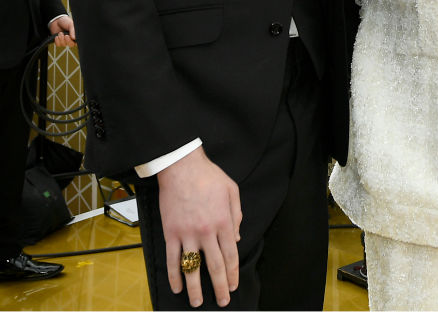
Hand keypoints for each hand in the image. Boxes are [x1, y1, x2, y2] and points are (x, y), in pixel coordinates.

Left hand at [48, 15, 74, 45]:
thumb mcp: (71, 24)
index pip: (77, 41)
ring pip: (64, 45)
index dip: (74, 41)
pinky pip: (58, 45)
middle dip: (67, 40)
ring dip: (61, 39)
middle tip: (65, 35)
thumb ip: (73, 31)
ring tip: (60, 33)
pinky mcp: (59, 41)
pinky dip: (57, 41)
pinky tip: (57, 36)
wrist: (56, 21)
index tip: (71, 37)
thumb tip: (74, 38)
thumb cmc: (65, 21)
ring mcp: (65, 40)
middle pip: (71, 44)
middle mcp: (71, 39)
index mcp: (76, 35)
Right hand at [157, 147, 241, 306]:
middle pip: (215, 266)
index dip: (232, 273)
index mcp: (224, 222)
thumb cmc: (209, 177)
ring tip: (197, 303)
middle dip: (220, 286)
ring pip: (193, 267)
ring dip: (196, 288)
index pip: (231, 255)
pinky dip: (174, 276)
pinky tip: (177, 287)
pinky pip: (173, 259)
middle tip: (222, 301)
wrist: (182, 168)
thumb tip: (236, 238)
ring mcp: (187, 234)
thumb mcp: (232, 191)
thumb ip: (236, 215)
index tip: (233, 285)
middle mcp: (207, 232)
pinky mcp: (171, 233)